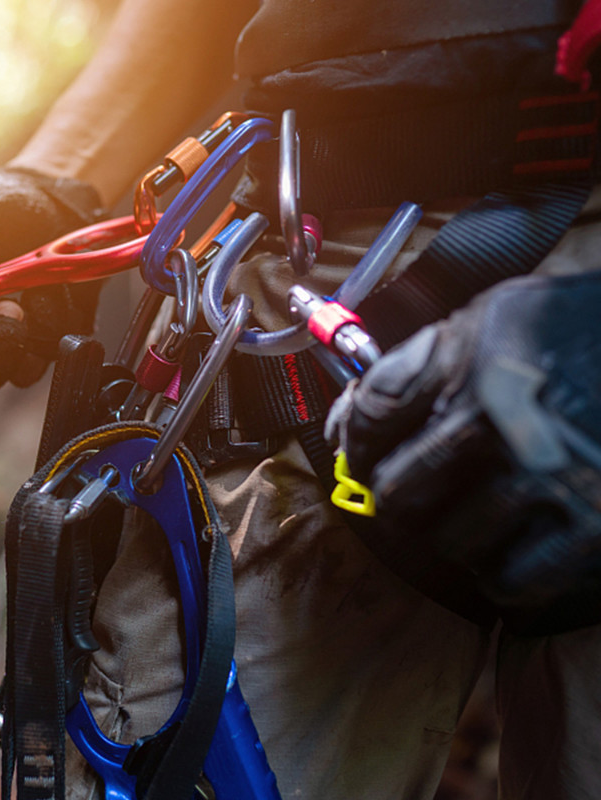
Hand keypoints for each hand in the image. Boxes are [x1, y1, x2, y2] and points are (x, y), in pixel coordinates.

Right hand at [0, 167, 105, 395]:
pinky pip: (59, 351)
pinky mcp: (58, 339)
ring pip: (19, 373)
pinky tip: (65, 288)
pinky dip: (64, 321)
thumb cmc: (0, 205)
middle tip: (10, 308)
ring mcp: (19, 343)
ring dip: (34, 333)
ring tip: (42, 288)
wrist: (57, 202)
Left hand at [326, 271, 600, 633]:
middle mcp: (503, 419)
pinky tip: (519, 544)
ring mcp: (551, 479)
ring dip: (453, 536)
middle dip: (398, 498)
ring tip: (481, 513)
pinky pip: (508, 584)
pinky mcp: (596, 531)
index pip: (371, 413)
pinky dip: (503, 574)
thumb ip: (424, 361)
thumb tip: (353, 418)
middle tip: (415, 496)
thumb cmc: (587, 335)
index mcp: (474, 356)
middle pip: (397, 492)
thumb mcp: (503, 317)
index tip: (363, 455)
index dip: (354, 441)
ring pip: (446, 543)